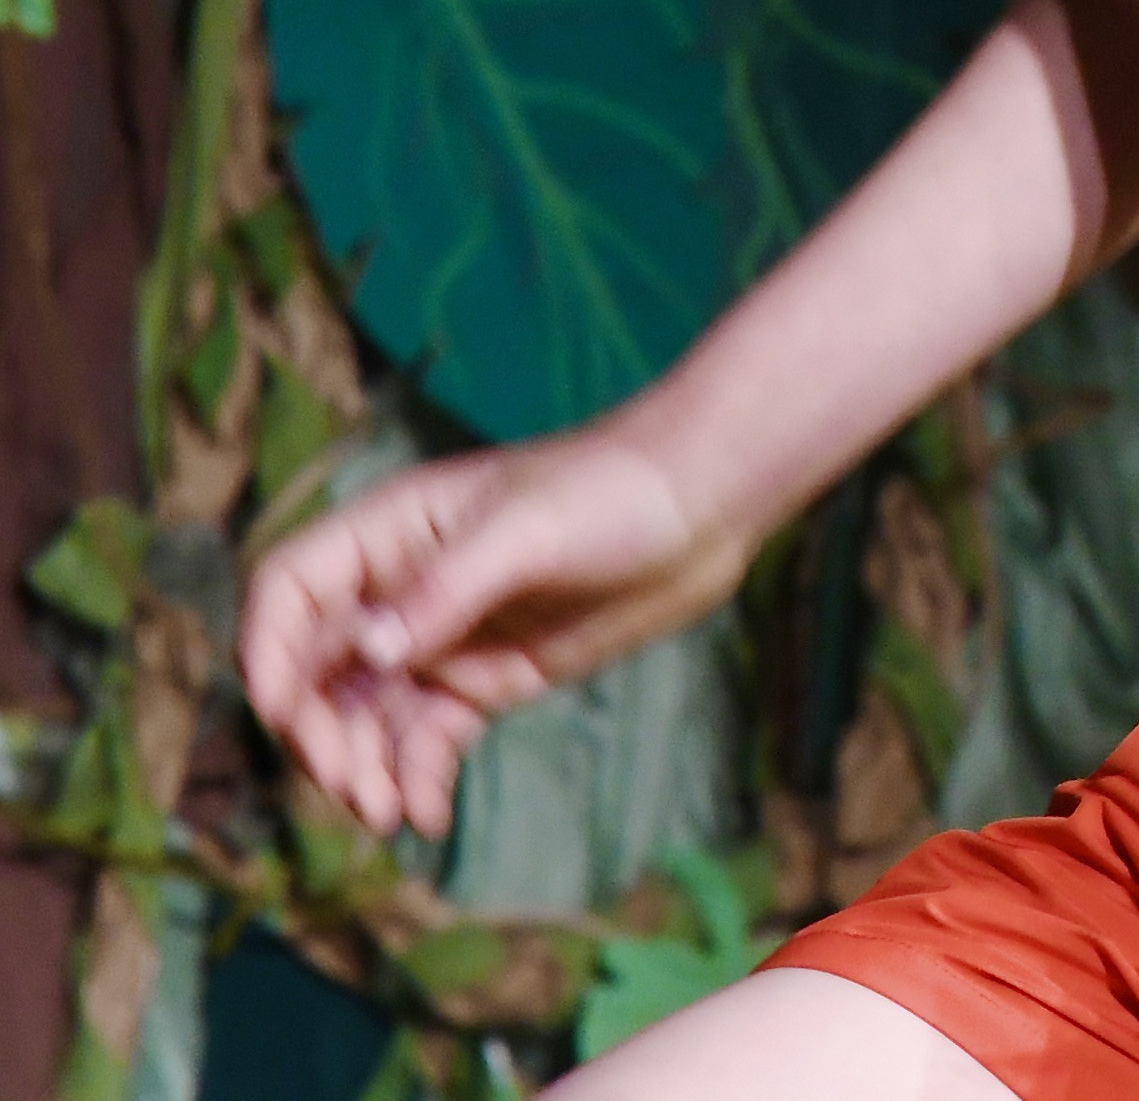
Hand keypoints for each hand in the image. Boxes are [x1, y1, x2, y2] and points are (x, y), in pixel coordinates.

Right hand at [238, 416, 747, 840]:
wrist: (702, 508)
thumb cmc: (612, 491)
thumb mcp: (528, 532)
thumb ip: (444, 590)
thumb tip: (365, 652)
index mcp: (392, 529)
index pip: (290, 588)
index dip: (268, 650)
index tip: (282, 714)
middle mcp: (402, 588)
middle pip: (314, 670)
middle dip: (318, 733)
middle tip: (353, 785)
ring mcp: (443, 639)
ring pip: (365, 718)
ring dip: (363, 770)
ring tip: (390, 813)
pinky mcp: (484, 680)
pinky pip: (425, 742)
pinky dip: (416, 780)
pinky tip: (429, 815)